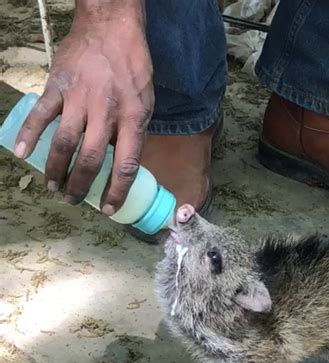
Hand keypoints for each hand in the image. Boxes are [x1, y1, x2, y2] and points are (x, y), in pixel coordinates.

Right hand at [14, 0, 153, 214]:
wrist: (111, 27)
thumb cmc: (132, 69)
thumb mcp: (145, 104)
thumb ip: (132, 133)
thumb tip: (121, 164)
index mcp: (133, 118)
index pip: (127, 165)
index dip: (117, 192)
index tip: (108, 209)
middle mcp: (106, 111)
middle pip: (91, 159)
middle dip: (80, 185)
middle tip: (73, 198)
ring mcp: (80, 98)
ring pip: (64, 142)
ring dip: (56, 168)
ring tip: (53, 185)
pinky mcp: (58, 85)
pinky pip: (41, 114)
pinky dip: (28, 134)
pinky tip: (22, 153)